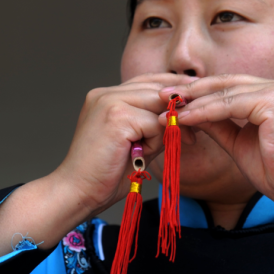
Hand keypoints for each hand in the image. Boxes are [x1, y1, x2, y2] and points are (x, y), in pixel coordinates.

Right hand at [0, 73, 181, 267]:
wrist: (76, 193)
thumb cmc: (104, 176)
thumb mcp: (136, 144)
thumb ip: (155, 127)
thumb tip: (183, 119)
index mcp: (106, 96)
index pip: (149, 80)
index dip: (174, 90)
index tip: (197, 103)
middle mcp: (105, 93)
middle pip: (157, 88)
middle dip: (180, 108)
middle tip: (193, 135)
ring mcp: (109, 101)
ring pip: (158, 105)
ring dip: (164, 131)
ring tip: (154, 151)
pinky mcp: (116, 116)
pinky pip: (154, 123)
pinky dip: (155, 142)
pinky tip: (141, 155)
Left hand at [160, 75, 273, 215]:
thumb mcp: (237, 141)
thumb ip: (217, 124)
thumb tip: (191, 113)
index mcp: (269, 94)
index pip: (226, 87)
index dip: (197, 92)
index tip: (170, 100)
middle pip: (223, 83)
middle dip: (190, 90)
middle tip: (161, 96)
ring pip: (224, 92)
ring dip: (193, 102)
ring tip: (168, 110)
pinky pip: (230, 104)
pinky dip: (205, 111)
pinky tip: (185, 118)